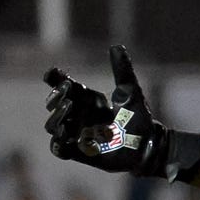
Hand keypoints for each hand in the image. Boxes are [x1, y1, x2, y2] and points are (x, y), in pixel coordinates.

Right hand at [44, 45, 170, 175]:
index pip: (62, 85)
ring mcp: (78, 134)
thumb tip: (117, 46)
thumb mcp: (130, 92)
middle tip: (67, 91)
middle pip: (53, 103)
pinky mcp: (80, 152)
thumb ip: (122, 71)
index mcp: (88, 98)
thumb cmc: (139, 118)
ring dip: (55, 117)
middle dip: (55, 96)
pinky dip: (57, 144)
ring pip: (52, 126)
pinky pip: (59, 149)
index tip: (53, 74)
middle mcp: (79, 115)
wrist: (148, 146)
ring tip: (68, 109)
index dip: (54, 79)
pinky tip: (63, 137)